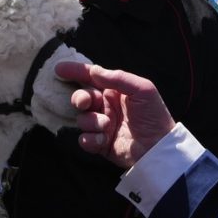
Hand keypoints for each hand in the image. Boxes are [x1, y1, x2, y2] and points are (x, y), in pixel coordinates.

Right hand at [55, 62, 175, 167]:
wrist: (158, 148)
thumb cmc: (154, 115)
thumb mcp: (142, 90)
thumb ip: (118, 78)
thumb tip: (94, 71)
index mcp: (116, 91)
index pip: (92, 78)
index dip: (76, 72)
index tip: (59, 69)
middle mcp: (107, 106)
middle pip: (82, 98)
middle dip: (80, 98)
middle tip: (85, 102)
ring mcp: (103, 125)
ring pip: (82, 119)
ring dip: (91, 121)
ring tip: (107, 126)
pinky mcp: (101, 144)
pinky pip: (84, 139)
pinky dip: (90, 139)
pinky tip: (102, 140)